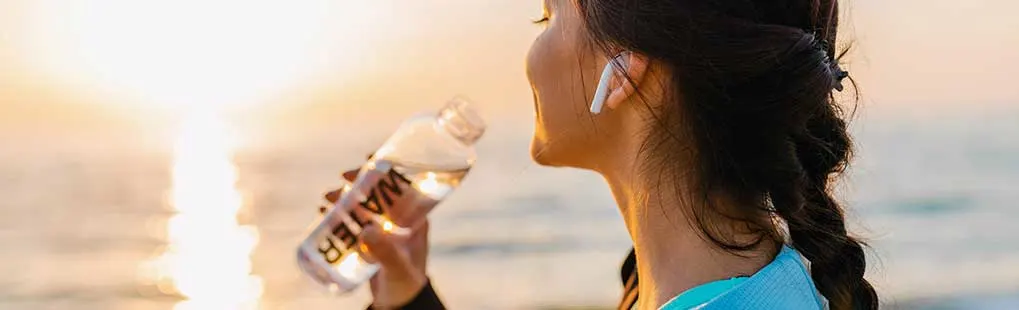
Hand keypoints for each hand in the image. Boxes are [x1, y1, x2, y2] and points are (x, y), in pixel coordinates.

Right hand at [324, 169, 429, 308]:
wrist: (400, 303)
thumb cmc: (406, 284)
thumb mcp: (398, 268)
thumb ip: (386, 253)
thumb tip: (367, 230)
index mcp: (415, 218)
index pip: (402, 185)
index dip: (386, 169)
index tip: (369, 159)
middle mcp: (399, 219)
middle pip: (378, 191)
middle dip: (359, 182)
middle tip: (343, 179)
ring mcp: (382, 229)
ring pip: (362, 205)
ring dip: (345, 197)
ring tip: (327, 198)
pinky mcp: (368, 240)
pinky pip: (352, 221)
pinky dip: (339, 214)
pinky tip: (325, 212)